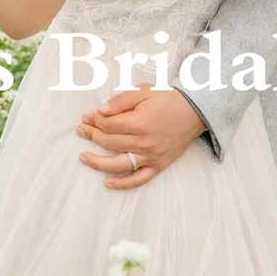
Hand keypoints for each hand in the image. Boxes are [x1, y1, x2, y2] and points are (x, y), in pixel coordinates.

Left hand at [76, 83, 206, 190]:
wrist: (195, 110)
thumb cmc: (169, 98)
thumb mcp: (144, 91)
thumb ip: (120, 101)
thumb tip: (100, 112)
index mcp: (140, 122)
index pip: (108, 125)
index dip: (94, 120)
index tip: (87, 117)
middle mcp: (144, 142)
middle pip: (109, 142)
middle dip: (92, 135)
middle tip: (81, 131)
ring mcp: (151, 156)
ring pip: (119, 165)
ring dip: (98, 163)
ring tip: (83, 157)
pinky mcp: (158, 165)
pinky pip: (139, 179)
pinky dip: (123, 184)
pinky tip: (107, 183)